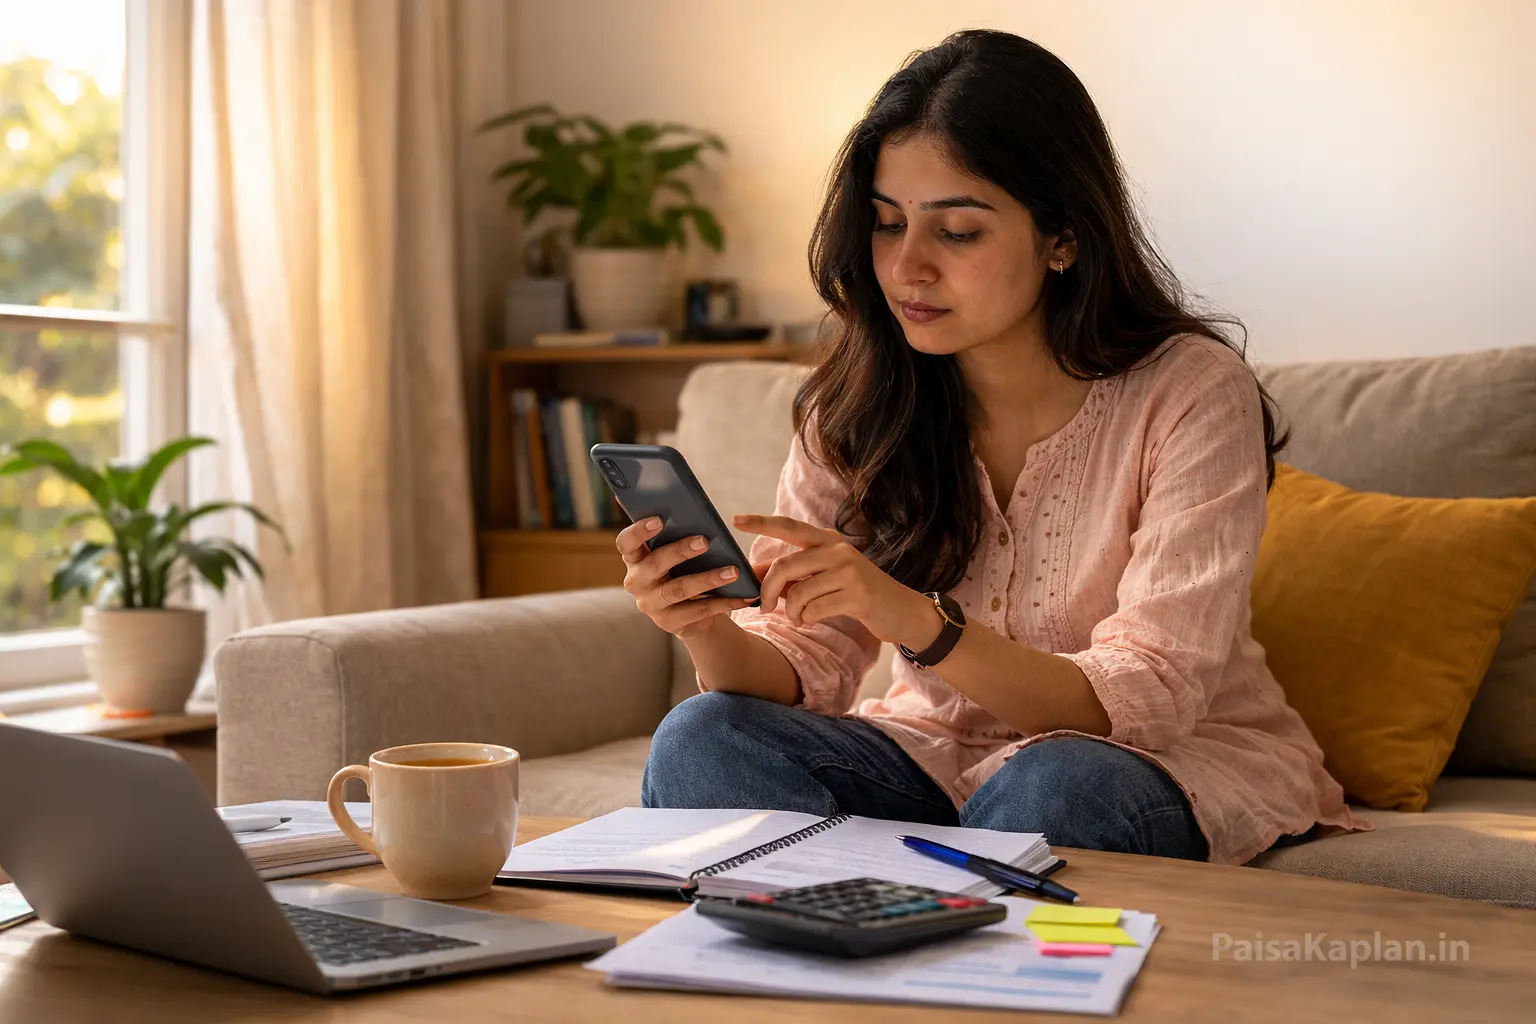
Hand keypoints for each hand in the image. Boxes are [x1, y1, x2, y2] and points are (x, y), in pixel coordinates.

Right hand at [615, 517, 753, 638]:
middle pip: (655, 564)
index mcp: (635, 558)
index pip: (626, 543)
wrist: (686, 614)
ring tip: (733, 571)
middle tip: (704, 541)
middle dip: (680, 551)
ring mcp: (651, 605)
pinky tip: (742, 596)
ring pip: (679, 589)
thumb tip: (692, 511)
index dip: (639, 531)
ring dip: (708, 579)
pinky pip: (699, 611)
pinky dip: (724, 602)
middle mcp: (637, 582)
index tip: (659, 520)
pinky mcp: (670, 623)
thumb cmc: (680, 571)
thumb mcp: (674, 554)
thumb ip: (675, 536)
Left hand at [732, 514, 942, 649]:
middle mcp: (837, 550)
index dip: (761, 523)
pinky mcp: (857, 595)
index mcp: (827, 540)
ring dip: (790, 611)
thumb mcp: (822, 576)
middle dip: (767, 590)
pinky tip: (812, 620)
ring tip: (797, 617)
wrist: (899, 610)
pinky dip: (806, 619)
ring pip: (797, 592)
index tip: (735, 520)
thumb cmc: (854, 592)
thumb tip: (754, 572)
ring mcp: (849, 571)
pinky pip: (814, 609)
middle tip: (762, 606)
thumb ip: (791, 572)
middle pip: (785, 566)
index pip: (788, 527)